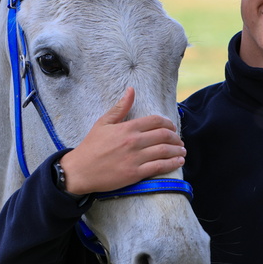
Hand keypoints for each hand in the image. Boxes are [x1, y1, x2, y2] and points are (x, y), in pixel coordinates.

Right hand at [59, 87, 185, 195]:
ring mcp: (135, 158)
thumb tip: (131, 90)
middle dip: (176, 137)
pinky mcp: (135, 173)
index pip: (156, 121)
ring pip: (164, 151)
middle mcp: (133, 141)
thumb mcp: (103, 123)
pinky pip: (159, 167)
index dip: (168, 123)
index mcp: (127, 128)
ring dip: (177, 150)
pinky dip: (172, 164)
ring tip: (182, 151)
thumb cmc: (91, 146)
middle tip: (179, 140)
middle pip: (164, 136)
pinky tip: (178, 162)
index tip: (172, 127)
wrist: (80, 171)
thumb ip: (120, 107)